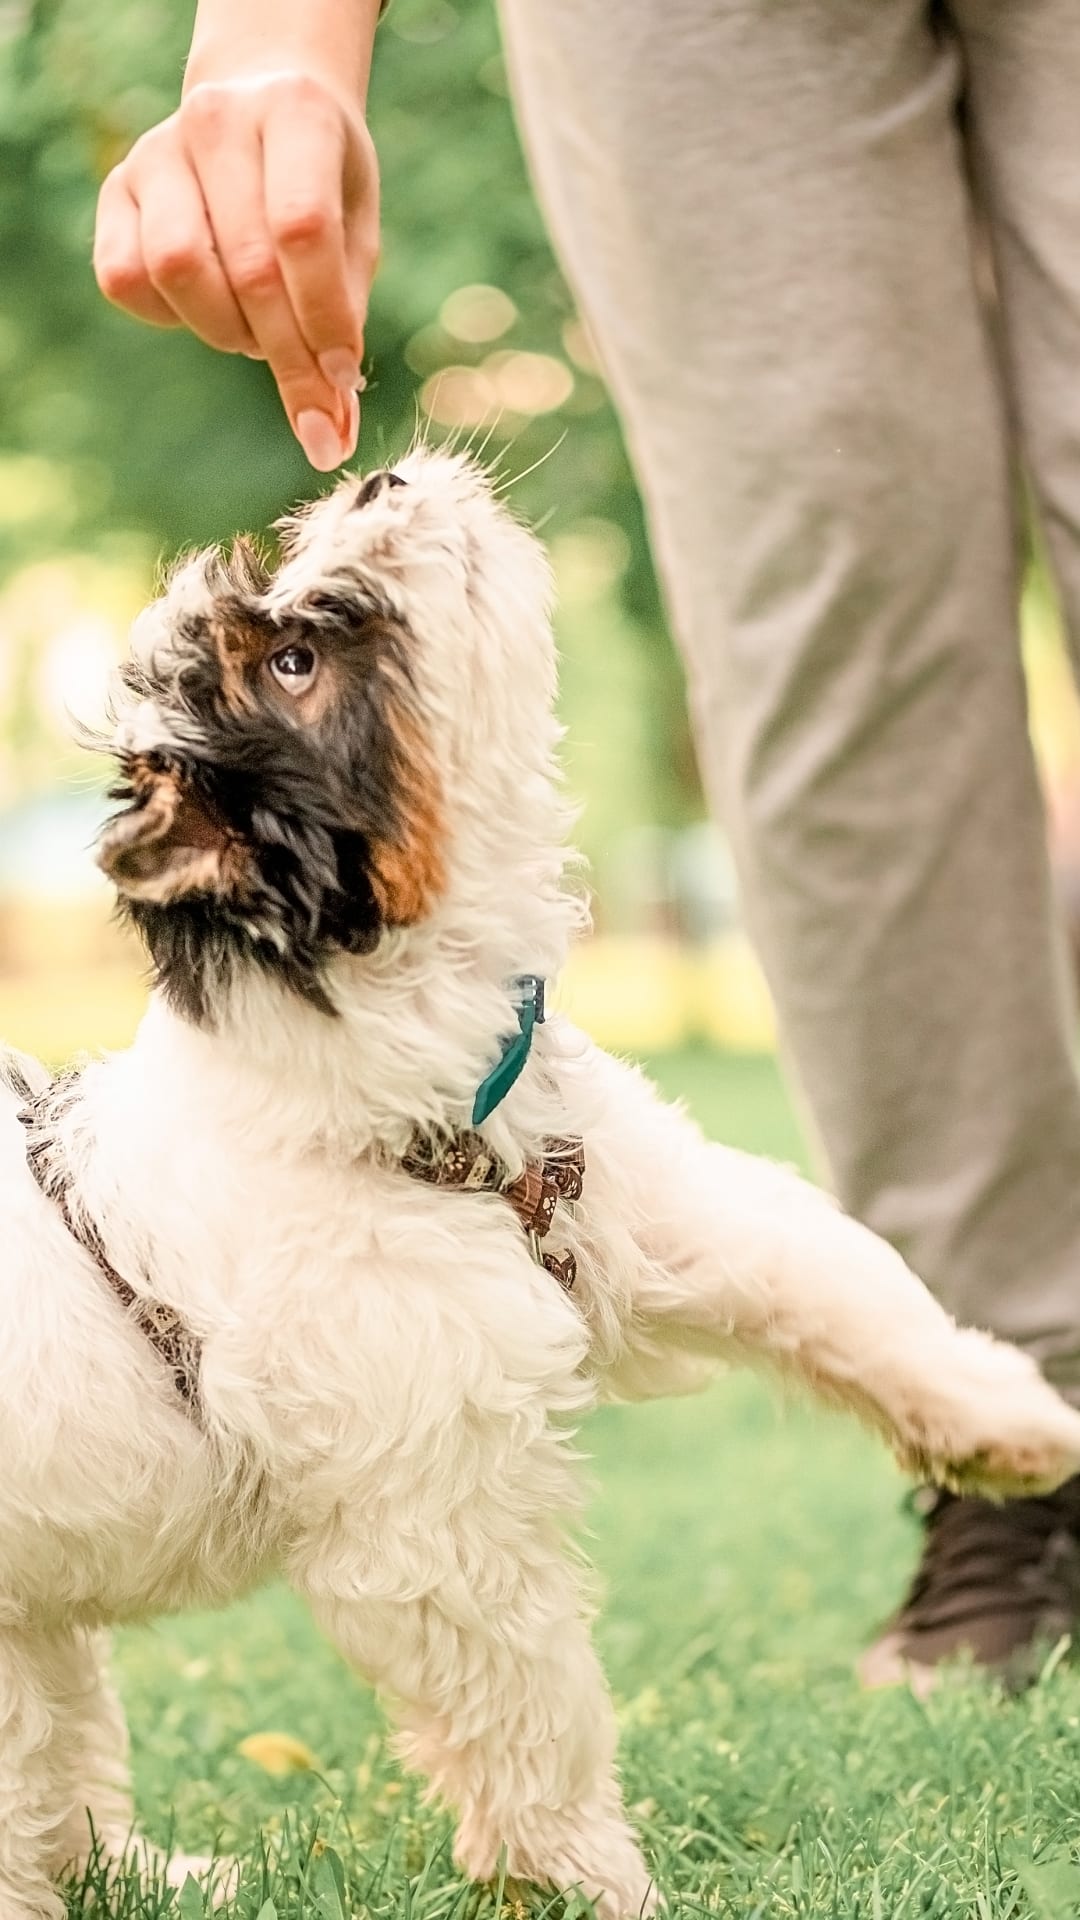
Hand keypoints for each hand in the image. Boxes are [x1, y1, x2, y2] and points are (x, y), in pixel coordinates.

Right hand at [94, 70, 378, 470]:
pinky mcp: (115, 189)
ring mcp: (156, 151)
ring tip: (256, 330)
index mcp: (295, 113)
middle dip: (286, 352)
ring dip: (226, 330)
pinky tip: (206, 308)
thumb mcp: (356, 233)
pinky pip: (124, 278)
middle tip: (313, 397)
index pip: (302, 228)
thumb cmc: (322, 185)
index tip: (343, 376)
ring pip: (177, 269)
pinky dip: (168, 318)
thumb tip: (334, 429)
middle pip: (245, 264)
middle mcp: (218, 120)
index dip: (322, 316)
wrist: (262, 105)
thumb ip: (345, 318)